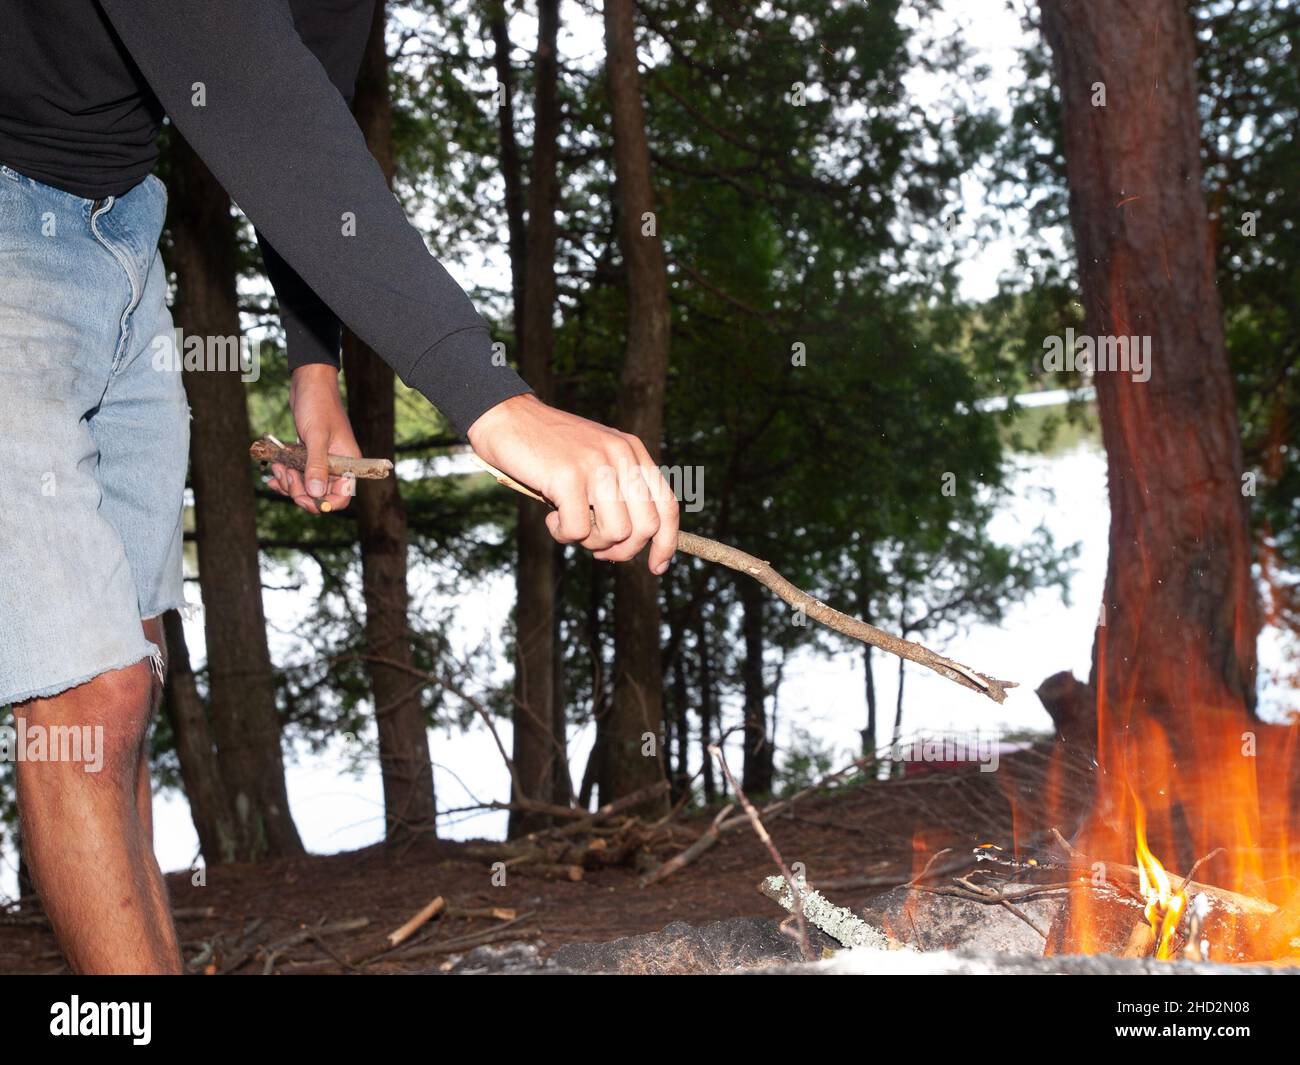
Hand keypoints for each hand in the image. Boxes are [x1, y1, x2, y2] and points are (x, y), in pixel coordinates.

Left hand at [267, 364, 361, 513]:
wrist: (309, 382)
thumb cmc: (318, 404)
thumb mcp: (316, 436)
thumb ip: (316, 465)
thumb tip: (315, 494)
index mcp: (348, 463)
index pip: (342, 496)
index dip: (324, 503)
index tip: (304, 498)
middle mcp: (337, 465)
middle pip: (320, 494)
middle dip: (300, 490)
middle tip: (286, 477)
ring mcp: (322, 461)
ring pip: (306, 486)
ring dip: (289, 483)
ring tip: (278, 467)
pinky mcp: (308, 455)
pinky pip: (298, 474)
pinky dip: (285, 476)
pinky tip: (275, 471)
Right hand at [467, 394, 679, 573]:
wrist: (506, 417)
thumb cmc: (548, 449)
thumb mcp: (595, 460)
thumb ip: (617, 490)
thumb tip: (631, 543)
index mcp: (632, 451)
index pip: (666, 505)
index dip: (666, 542)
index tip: (657, 567)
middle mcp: (621, 456)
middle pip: (646, 526)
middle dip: (623, 550)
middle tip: (596, 550)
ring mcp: (596, 465)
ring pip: (616, 533)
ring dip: (589, 542)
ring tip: (568, 524)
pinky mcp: (568, 476)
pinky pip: (578, 530)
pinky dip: (562, 534)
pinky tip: (550, 516)